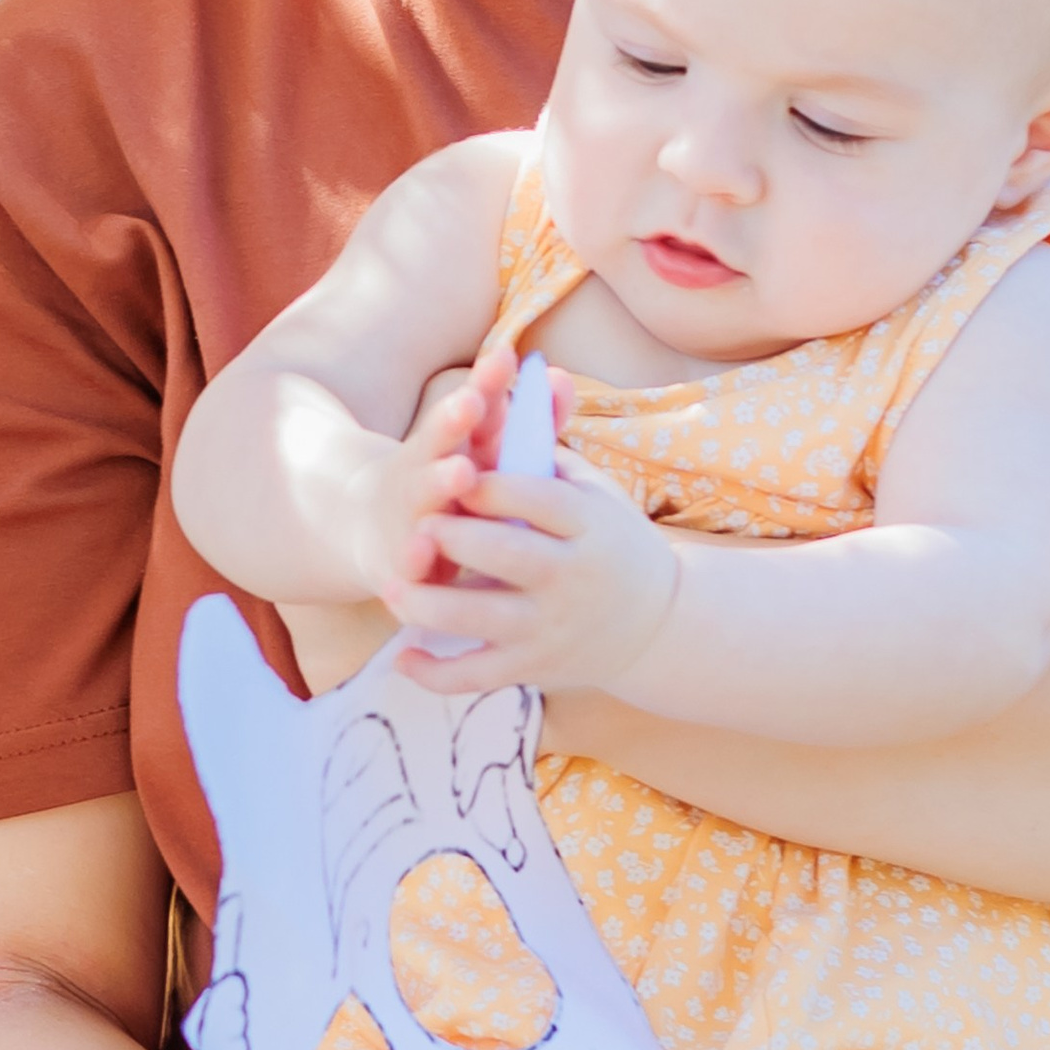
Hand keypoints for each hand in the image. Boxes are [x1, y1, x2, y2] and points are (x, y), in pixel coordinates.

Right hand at [338, 344, 520, 610]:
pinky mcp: (400, 556)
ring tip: (462, 470)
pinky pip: (407, 558)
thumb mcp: (486, 452)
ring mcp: (409, 508)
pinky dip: (413, 555)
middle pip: (439, 437)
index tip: (505, 356)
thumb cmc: (452, 487)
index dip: (488, 382)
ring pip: (424, 492)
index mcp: (454, 439)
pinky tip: (421, 551)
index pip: (472, 404)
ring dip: (439, 481)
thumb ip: (527, 422)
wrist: (374, 528)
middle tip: (472, 401)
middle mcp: (428, 466)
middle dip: (454, 419)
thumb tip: (562, 376)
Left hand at [389, 440, 678, 696]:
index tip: (452, 469)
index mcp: (588, 523)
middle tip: (416, 525)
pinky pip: (477, 675)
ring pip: (483, 620)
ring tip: (393, 588)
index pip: (536, 498)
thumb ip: (550, 444)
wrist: (656, 622)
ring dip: (431, 605)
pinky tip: (404, 656)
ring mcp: (551, 626)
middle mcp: (571, 576)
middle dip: (457, 540)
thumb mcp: (593, 490)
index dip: (489, 485)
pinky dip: (436, 673)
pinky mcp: (534, 667)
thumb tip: (533, 374)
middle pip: (507, 555)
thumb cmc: (609, 540)